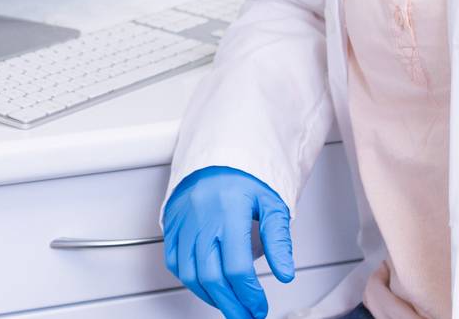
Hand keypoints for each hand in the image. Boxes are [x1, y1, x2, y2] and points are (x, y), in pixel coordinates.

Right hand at [163, 165, 295, 318]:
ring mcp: (184, 222)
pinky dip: (190, 281)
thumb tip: (286, 273)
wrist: (217, 156)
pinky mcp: (172, 225)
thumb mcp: (271, 202)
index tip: (259, 307)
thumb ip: (279, 239)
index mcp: (229, 211)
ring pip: (191, 274)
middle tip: (246, 316)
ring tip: (229, 305)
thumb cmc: (245, 177)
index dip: (250, 295)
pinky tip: (206, 287)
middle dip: (232, 305)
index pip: (238, 267)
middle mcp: (202, 218)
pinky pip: (174, 262)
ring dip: (211, 297)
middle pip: (213, 277)